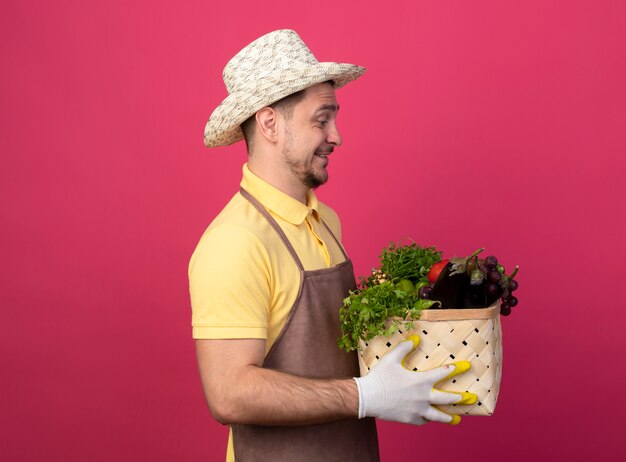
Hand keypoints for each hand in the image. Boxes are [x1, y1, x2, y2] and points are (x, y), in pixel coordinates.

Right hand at [354, 337, 476, 425]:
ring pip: (438, 416)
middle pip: (447, 399)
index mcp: (420, 381)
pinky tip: (430, 418)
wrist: (367, 398)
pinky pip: (423, 420)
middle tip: (472, 397)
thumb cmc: (379, 376)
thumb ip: (405, 347)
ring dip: (449, 417)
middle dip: (461, 398)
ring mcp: (417, 410)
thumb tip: (416, 337)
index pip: (443, 373)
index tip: (467, 366)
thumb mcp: (391, 358)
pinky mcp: (410, 419)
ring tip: (457, 420)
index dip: (456, 368)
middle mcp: (423, 397)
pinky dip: (428, 419)